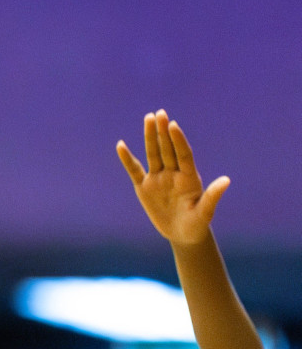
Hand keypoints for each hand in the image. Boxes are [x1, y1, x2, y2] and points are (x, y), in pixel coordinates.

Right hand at [117, 110, 229, 245]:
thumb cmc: (197, 224)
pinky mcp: (144, 187)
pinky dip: (127, 159)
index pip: (183, 155)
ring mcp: (158, 179)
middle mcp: (173, 174)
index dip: (178, 140)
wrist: (183, 235)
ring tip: (148, 118)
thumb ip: (213, 196)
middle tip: (160, 113)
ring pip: (153, 154)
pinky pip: (134, 170)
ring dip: (149, 137)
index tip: (173, 125)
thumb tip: (226, 180)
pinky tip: (121, 145)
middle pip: (167, 149)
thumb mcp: (205, 212)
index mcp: (188, 178)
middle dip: (163, 131)